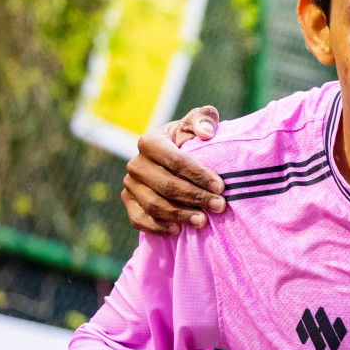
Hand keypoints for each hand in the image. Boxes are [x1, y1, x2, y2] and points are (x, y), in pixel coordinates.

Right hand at [121, 106, 225, 234]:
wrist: (173, 160)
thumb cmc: (190, 139)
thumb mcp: (199, 123)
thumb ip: (204, 119)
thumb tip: (206, 132)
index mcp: (150, 142)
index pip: (175, 161)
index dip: (199, 175)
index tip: (221, 187)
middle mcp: (135, 164)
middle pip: (166, 185)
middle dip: (195, 197)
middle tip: (219, 206)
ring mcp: (130, 185)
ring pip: (154, 205)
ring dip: (180, 215)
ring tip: (203, 221)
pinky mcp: (129, 203)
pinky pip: (139, 220)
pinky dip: (157, 227)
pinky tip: (177, 230)